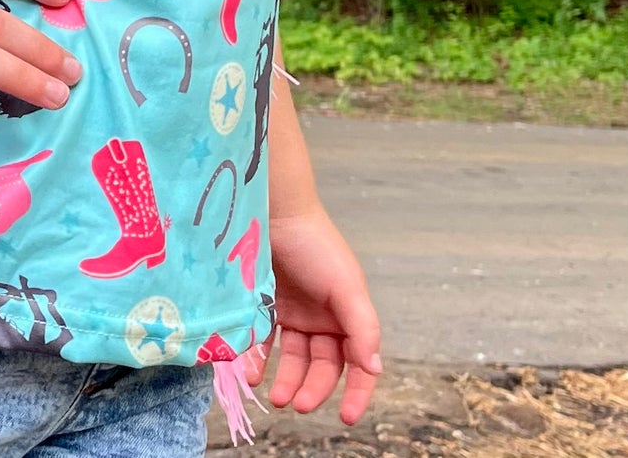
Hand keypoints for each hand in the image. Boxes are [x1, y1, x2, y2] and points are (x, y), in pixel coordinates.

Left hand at [244, 206, 381, 424]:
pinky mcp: (263, 305)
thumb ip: (363, 328)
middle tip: (297, 404)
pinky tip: (252, 374)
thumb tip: (375, 368)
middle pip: (322, 366)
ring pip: (292, 359)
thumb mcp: (347, 286)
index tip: (345, 417)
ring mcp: (292, 313)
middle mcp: (321, 319)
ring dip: (287, 380)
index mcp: (348, 317)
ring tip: (276, 396)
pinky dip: (258, 359)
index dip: (357, 392)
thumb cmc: (315, 245)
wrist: (274, 211)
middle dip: (312, 388)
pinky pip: (262, 341)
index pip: (359, 364)